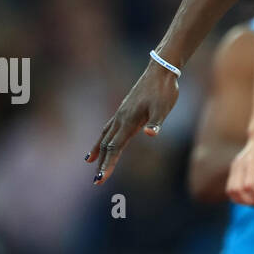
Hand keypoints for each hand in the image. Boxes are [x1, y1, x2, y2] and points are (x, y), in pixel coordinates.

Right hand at [85, 62, 178, 182]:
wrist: (161, 71)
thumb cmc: (164, 90)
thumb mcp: (163, 108)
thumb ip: (156, 122)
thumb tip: (151, 133)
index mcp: (129, 121)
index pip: (115, 147)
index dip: (108, 164)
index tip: (101, 179)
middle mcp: (121, 118)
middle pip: (107, 145)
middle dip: (102, 164)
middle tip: (96, 182)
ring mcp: (121, 114)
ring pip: (105, 136)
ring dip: (98, 151)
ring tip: (89, 163)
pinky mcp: (124, 110)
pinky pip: (109, 127)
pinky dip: (102, 138)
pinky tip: (102, 142)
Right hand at [227, 134, 253, 205]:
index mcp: (252, 163)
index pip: (248, 185)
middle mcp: (240, 164)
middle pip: (236, 190)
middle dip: (246, 201)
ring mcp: (235, 166)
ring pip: (230, 190)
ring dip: (240, 200)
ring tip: (251, 201)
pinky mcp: (233, 169)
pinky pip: (230, 187)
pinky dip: (237, 195)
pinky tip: (247, 196)